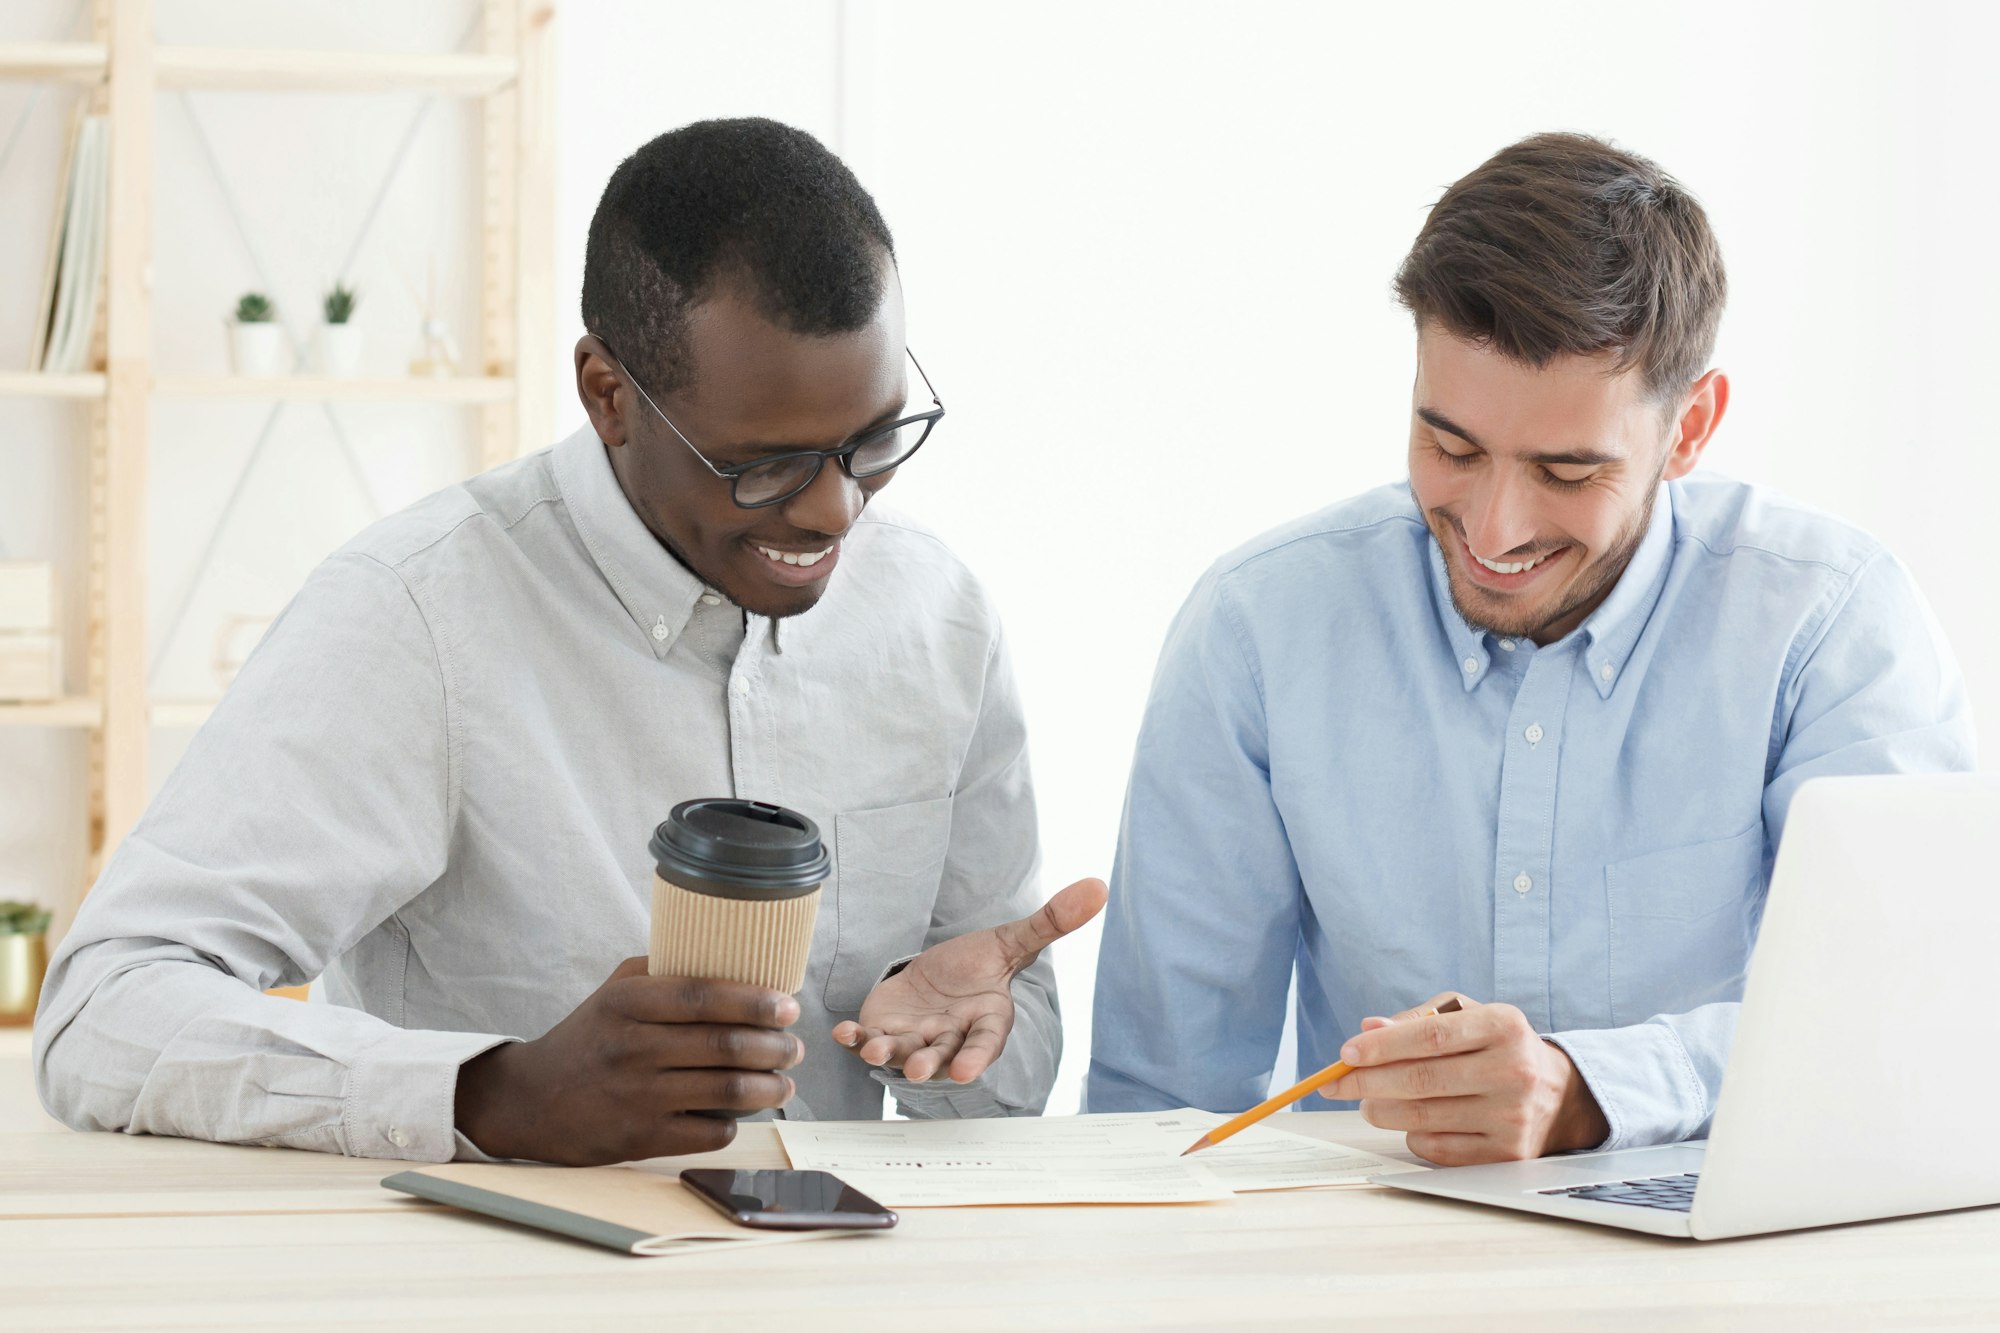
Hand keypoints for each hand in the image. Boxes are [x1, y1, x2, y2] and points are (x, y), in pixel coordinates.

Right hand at [454, 956, 803, 1164]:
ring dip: (769, 1088)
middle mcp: (632, 1046)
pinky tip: (740, 1113)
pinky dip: (734, 1122)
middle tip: (794, 1048)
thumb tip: (736, 964)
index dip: (755, 1001)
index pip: (704, 996)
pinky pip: (708, 1131)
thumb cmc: (588, 1038)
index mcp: (628, 1002)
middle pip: (725, 1045)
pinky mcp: (640, 1137)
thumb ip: (665, 972)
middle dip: (775, 1048)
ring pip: (726, 1091)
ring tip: (784, 1083)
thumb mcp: (614, 991)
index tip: (788, 1006)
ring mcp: (637, 1095)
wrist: (531, 1100)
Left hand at [832, 877, 1107, 1083]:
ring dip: (888, 1052)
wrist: (938, 975)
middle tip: (920, 1069)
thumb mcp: (1009, 941)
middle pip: (941, 1054)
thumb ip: (1048, 923)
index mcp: (985, 1020)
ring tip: (875, 1048)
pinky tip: (841, 1034)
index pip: (984, 1042)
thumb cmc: (977, 966)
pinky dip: (854, 1039)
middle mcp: (950, 1037)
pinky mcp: (884, 1030)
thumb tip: (1097, 887)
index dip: (976, 1057)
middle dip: (930, 1062)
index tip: (965, 1071)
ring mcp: (915, 1038)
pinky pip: (867, 1039)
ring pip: (903, 1052)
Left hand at [1321, 992, 1608, 1165]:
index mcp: (1504, 1026)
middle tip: (1336, 1084)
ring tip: (1367, 1102)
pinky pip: (1437, 1148)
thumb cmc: (1496, 1047)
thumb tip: (1368, 1029)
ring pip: (1423, 1117)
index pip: (1430, 1037)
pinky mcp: (1507, 1155)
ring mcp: (1512, 1117)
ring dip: (1380, 1111)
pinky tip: (1411, 1121)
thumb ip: (1417, 1020)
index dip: (1382, 1046)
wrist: (1558, 1095)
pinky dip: (1412, 1135)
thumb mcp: (1467, 1017)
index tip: (1346, 1053)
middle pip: (1421, 1080)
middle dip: (1366, 1082)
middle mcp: (1514, 1071)